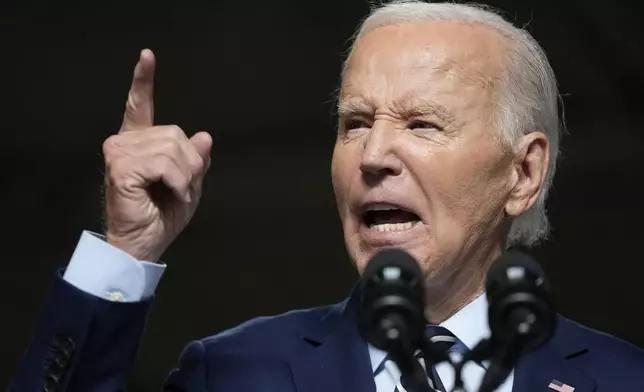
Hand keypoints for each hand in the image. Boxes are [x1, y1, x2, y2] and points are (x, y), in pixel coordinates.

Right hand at [102, 49, 211, 260]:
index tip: (147, 55)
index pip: (140, 105)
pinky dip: (178, 182)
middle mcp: (124, 142)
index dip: (144, 80)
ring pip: (172, 147)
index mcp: (139, 142)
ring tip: (176, 193)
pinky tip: (171, 194)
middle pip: (174, 132)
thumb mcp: (189, 184)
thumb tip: (204, 136)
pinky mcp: (122, 167)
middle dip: (190, 163)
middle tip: (183, 188)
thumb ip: (195, 160)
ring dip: (185, 176)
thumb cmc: (162, 216)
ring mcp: (119, 152)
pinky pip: (165, 163)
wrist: (144, 244)